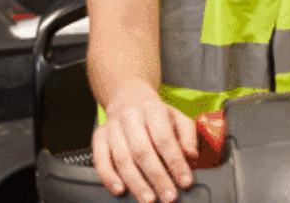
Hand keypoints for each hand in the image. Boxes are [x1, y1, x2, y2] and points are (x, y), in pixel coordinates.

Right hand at [91, 82, 197, 202]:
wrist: (128, 97)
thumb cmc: (157, 113)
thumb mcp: (178, 117)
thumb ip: (188, 135)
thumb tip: (191, 155)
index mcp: (153, 110)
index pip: (165, 139)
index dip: (176, 162)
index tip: (185, 181)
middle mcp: (130, 117)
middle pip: (142, 151)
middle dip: (157, 178)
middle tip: (168, 196)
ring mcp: (112, 127)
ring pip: (122, 158)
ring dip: (136, 182)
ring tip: (148, 199)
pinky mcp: (98, 137)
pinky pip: (100, 160)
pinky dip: (109, 177)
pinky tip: (120, 190)